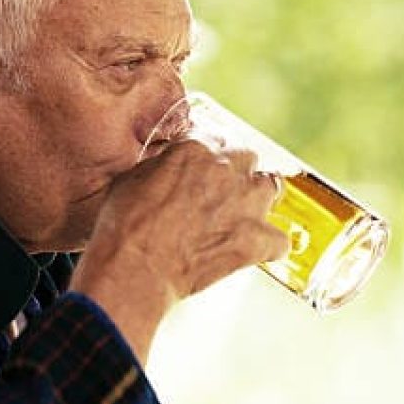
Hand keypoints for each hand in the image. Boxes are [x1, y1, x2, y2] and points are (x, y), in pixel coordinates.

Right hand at [72, 140, 287, 362]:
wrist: (134, 266)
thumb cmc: (124, 225)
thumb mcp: (133, 177)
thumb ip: (160, 165)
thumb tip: (166, 168)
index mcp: (196, 149)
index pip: (214, 137)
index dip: (209, 154)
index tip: (204, 165)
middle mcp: (227, 169)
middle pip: (247, 157)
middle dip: (236, 171)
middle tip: (220, 189)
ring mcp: (245, 204)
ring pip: (271, 187)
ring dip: (258, 198)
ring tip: (243, 214)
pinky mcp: (254, 240)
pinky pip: (279, 241)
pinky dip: (270, 246)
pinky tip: (258, 251)